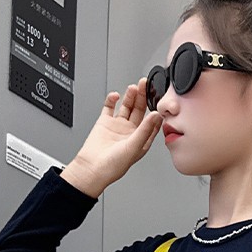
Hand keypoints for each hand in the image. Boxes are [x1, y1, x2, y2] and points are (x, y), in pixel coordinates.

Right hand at [60, 79, 162, 196]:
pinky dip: (112, 100)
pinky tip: (115, 96)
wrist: (92, 167)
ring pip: (126, 107)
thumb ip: (145, 129)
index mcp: (142, 140)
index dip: (155, 108)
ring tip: (133, 87)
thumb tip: (156, 115)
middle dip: (142, 97)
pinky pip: (109, 107)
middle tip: (144, 84)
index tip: (158, 96)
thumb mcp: (134, 146)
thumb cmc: (114, 165)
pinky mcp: (105, 122)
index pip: (152, 121)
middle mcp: (131, 132)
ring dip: (130, 97)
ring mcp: (118, 126)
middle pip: (139, 110)